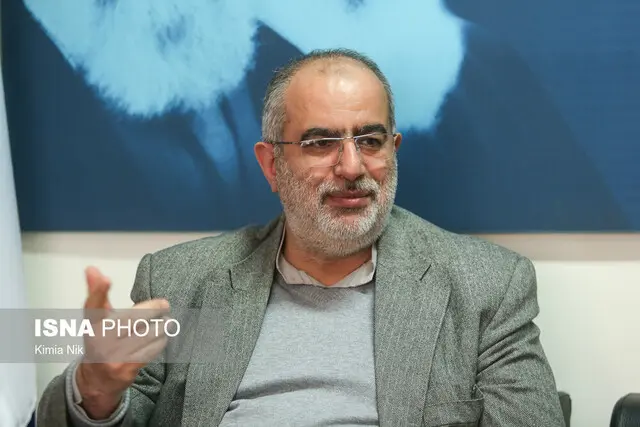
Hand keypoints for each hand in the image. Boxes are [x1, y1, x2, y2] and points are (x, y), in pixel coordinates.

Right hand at [76, 267, 169, 418]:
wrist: (97, 381)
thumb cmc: (101, 343)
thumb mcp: (97, 320)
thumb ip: (98, 295)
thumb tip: (93, 269)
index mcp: (92, 326)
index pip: (93, 306)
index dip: (98, 292)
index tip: (105, 279)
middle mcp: (100, 341)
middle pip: (133, 317)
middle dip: (153, 309)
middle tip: (164, 305)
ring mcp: (113, 356)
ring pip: (148, 333)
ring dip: (161, 326)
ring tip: (165, 322)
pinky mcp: (127, 368)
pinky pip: (152, 349)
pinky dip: (160, 341)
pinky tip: (161, 337)